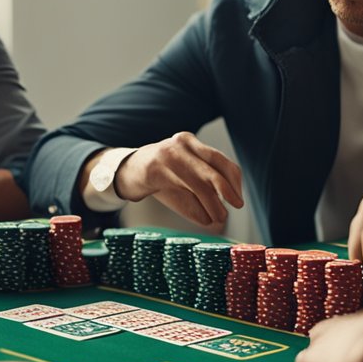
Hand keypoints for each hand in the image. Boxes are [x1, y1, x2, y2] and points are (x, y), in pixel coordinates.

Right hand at [113, 133, 242, 230]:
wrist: (124, 172)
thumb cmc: (159, 178)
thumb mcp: (183, 179)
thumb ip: (203, 190)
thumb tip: (222, 215)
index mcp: (190, 142)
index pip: (220, 160)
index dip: (234, 180)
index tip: (238, 199)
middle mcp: (180, 144)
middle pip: (212, 169)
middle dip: (227, 191)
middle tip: (236, 206)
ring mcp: (167, 156)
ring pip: (199, 184)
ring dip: (212, 205)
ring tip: (218, 218)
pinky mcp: (155, 170)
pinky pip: (182, 192)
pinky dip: (196, 209)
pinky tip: (203, 219)